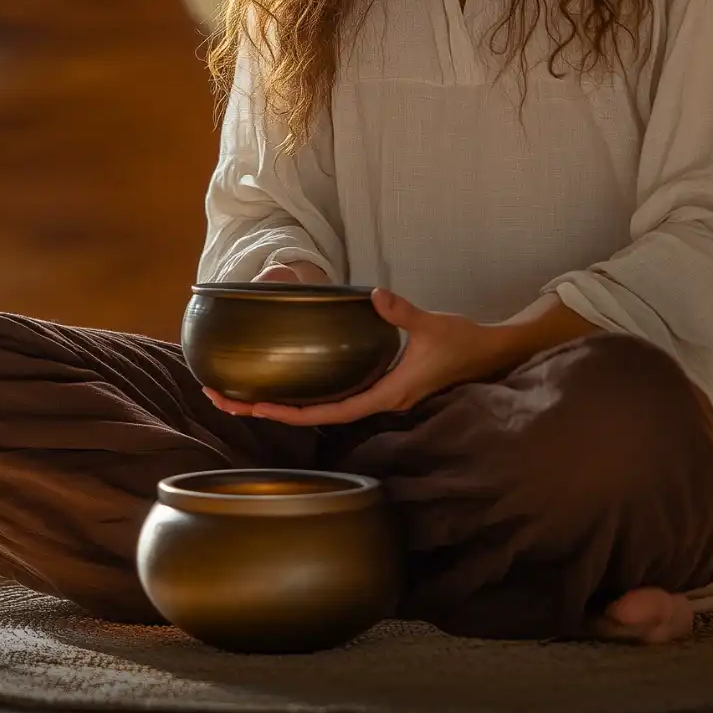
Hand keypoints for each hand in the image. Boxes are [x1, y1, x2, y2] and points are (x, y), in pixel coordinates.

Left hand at [199, 281, 507, 425]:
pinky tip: (291, 385)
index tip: (255, 407)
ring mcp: (379, 397)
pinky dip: (308, 395)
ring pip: (323, 409)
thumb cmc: (462, 342)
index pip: (328, 413)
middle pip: (314, 416)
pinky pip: (337, 397)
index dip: (290, 413)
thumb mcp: (432, 325)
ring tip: (242, 395)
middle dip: (269, 410)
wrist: (489, 354)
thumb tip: (375, 296)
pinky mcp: (383, 387)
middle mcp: (377, 402)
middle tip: (222, 400)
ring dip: (284, 404)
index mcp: (385, 394)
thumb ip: (402, 313)